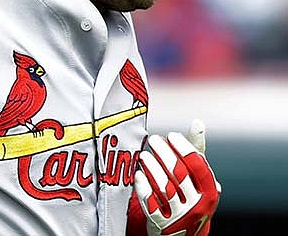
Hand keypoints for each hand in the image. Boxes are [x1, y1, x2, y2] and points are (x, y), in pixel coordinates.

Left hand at [134, 119, 220, 235]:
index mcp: (209, 193)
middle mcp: (197, 206)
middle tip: (154, 140)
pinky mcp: (160, 224)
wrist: (182, 233)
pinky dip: (143, 186)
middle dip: (164, 153)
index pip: (198, 166)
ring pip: (163, 187)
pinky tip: (139, 174)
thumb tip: (198, 123)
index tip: (171, 135)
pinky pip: (149, 202)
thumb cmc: (190, 197)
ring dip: (152, 167)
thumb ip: (196, 152)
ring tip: (144, 155)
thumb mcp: (198, 178)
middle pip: (179, 174)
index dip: (184, 148)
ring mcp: (178, 216)